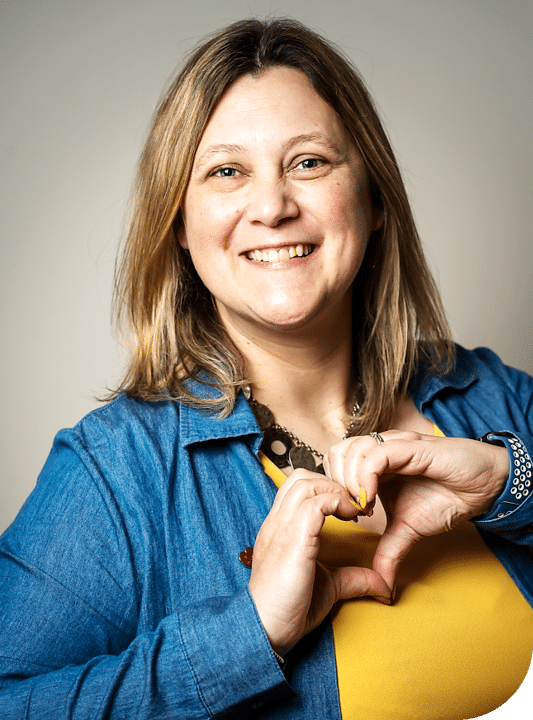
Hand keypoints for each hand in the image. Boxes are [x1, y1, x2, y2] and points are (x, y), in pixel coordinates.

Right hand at [248, 469, 391, 656]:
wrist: (265, 629)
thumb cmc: (288, 609)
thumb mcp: (328, 586)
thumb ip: (352, 578)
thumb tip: (383, 584)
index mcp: (280, 527)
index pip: (298, 487)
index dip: (326, 489)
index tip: (348, 508)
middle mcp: (278, 521)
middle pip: (301, 477)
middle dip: (332, 483)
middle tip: (353, 505)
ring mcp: (282, 527)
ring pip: (306, 482)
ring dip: (335, 490)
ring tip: (353, 510)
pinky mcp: (293, 539)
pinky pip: (315, 504)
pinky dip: (336, 502)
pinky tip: (350, 518)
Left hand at [324, 431, 508, 591]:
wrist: (482, 488)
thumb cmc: (446, 498)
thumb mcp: (409, 530)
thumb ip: (389, 551)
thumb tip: (383, 586)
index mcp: (373, 465)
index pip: (334, 463)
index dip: (333, 489)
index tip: (347, 516)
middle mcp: (379, 450)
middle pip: (335, 453)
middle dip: (335, 484)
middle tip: (351, 510)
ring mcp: (392, 445)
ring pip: (351, 450)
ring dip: (349, 481)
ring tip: (364, 506)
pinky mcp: (409, 446)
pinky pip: (376, 455)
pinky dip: (366, 477)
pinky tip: (372, 499)